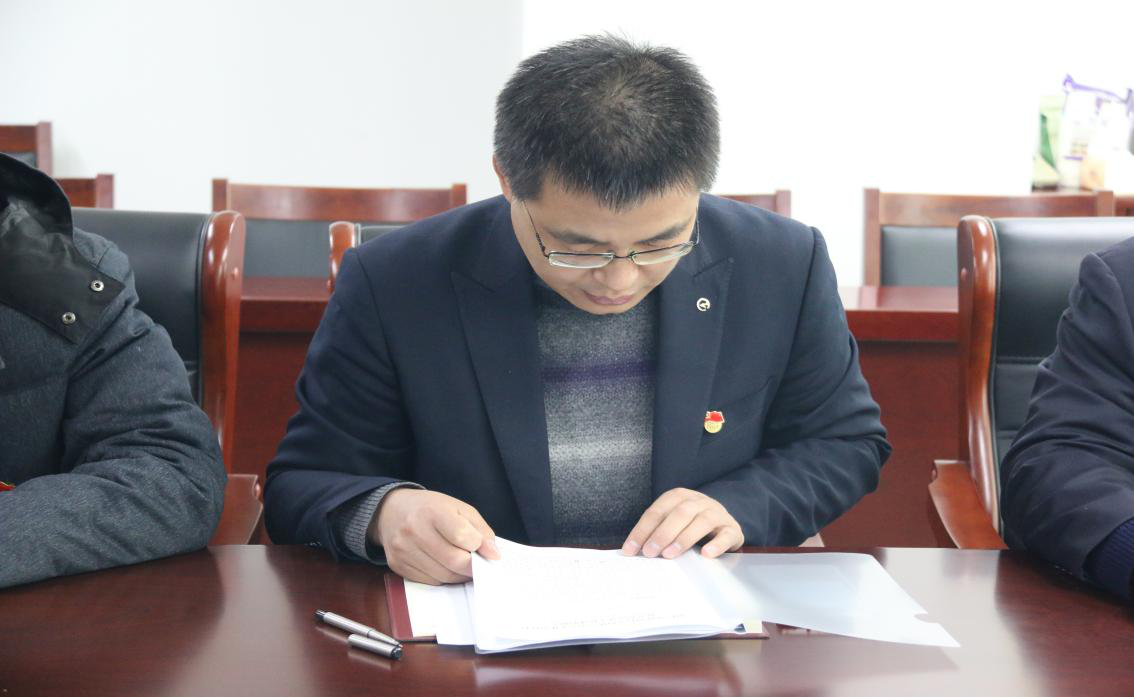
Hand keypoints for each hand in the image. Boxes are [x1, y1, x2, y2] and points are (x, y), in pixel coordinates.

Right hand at [373, 489, 499, 584]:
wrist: (392, 511)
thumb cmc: (430, 508)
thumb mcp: (459, 508)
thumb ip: (480, 530)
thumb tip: (493, 554)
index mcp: (432, 511)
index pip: (462, 536)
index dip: (479, 546)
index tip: (486, 549)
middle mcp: (414, 530)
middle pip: (453, 560)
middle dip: (472, 566)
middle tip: (479, 564)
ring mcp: (403, 549)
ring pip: (443, 575)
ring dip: (459, 574)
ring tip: (464, 565)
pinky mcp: (397, 565)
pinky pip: (430, 581)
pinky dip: (443, 577)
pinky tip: (446, 566)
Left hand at [621, 488, 741, 559]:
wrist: (723, 521)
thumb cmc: (691, 524)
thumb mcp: (672, 522)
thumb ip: (656, 531)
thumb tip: (633, 551)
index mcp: (678, 497)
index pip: (657, 511)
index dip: (642, 530)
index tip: (631, 550)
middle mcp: (698, 501)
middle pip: (679, 513)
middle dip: (662, 533)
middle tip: (650, 552)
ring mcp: (716, 513)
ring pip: (701, 522)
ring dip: (684, 538)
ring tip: (670, 554)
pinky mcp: (732, 529)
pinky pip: (726, 535)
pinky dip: (716, 544)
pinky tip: (706, 554)